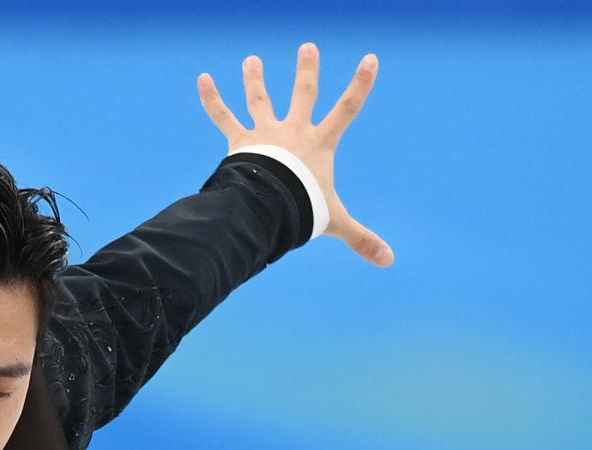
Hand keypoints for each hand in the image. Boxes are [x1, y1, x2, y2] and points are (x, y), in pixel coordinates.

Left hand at [199, 42, 393, 266]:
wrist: (267, 207)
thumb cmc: (302, 211)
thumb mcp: (336, 222)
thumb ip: (361, 239)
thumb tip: (389, 261)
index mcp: (319, 144)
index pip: (348, 108)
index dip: (360, 84)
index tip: (370, 58)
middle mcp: (293, 131)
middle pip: (303, 93)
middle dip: (306, 70)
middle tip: (307, 48)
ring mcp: (265, 133)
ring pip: (260, 99)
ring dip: (255, 79)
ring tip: (250, 61)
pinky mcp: (240, 141)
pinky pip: (223, 116)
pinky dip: (212, 98)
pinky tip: (202, 79)